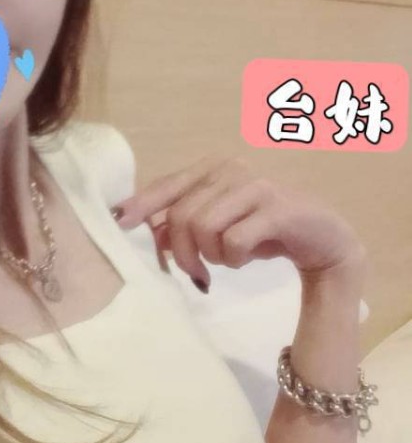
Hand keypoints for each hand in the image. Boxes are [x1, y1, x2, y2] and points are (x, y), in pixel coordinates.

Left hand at [113, 156, 365, 290]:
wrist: (323, 239)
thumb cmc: (264, 231)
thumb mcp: (219, 227)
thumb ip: (183, 223)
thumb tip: (146, 230)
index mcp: (213, 168)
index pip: (167, 185)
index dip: (142, 204)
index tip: (119, 222)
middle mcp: (232, 169)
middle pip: (181, 215)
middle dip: (182, 252)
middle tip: (196, 274)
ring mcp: (256, 186)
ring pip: (204, 226)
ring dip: (210, 256)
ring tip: (226, 262)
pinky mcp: (277, 209)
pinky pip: (234, 240)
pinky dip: (233, 259)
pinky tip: (244, 259)